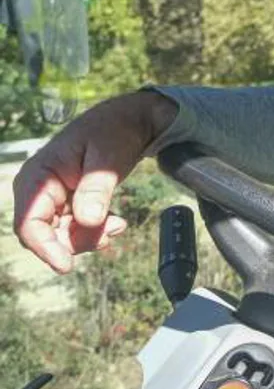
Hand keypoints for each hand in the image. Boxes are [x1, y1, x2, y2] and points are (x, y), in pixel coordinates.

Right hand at [12, 91, 178, 272]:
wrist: (129, 123)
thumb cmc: (113, 132)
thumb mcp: (108, 157)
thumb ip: (97, 188)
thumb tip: (88, 220)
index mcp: (38, 176)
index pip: (29, 222)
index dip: (45, 247)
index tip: (66, 266)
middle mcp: (39, 190)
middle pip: (45, 235)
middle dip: (76, 242)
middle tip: (110, 233)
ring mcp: (53, 199)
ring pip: (61, 237)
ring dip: (89, 238)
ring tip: (117, 225)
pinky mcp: (68, 205)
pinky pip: (75, 230)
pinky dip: (94, 233)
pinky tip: (115, 224)